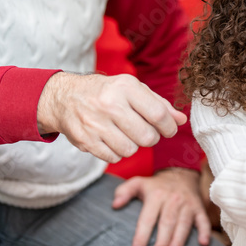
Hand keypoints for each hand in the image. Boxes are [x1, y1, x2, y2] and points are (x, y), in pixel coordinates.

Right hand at [37, 72, 185, 162]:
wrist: (65, 98)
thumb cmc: (106, 92)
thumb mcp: (133, 89)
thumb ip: (159, 104)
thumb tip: (181, 120)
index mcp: (125, 87)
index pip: (158, 114)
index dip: (169, 127)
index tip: (169, 130)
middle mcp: (110, 104)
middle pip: (147, 137)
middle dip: (151, 138)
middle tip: (144, 131)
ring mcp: (95, 124)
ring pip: (131, 150)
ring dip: (133, 146)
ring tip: (125, 134)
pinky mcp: (85, 140)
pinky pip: (114, 158)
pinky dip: (117, 153)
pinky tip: (111, 139)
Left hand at [112, 167, 212, 245]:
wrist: (180, 174)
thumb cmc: (156, 185)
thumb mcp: (138, 182)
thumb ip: (124, 192)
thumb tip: (114, 205)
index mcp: (156, 195)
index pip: (147, 218)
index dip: (142, 235)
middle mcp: (172, 200)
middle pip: (167, 222)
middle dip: (162, 241)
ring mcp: (187, 204)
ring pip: (184, 223)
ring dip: (179, 240)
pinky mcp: (199, 208)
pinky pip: (203, 220)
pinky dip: (205, 232)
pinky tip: (203, 244)